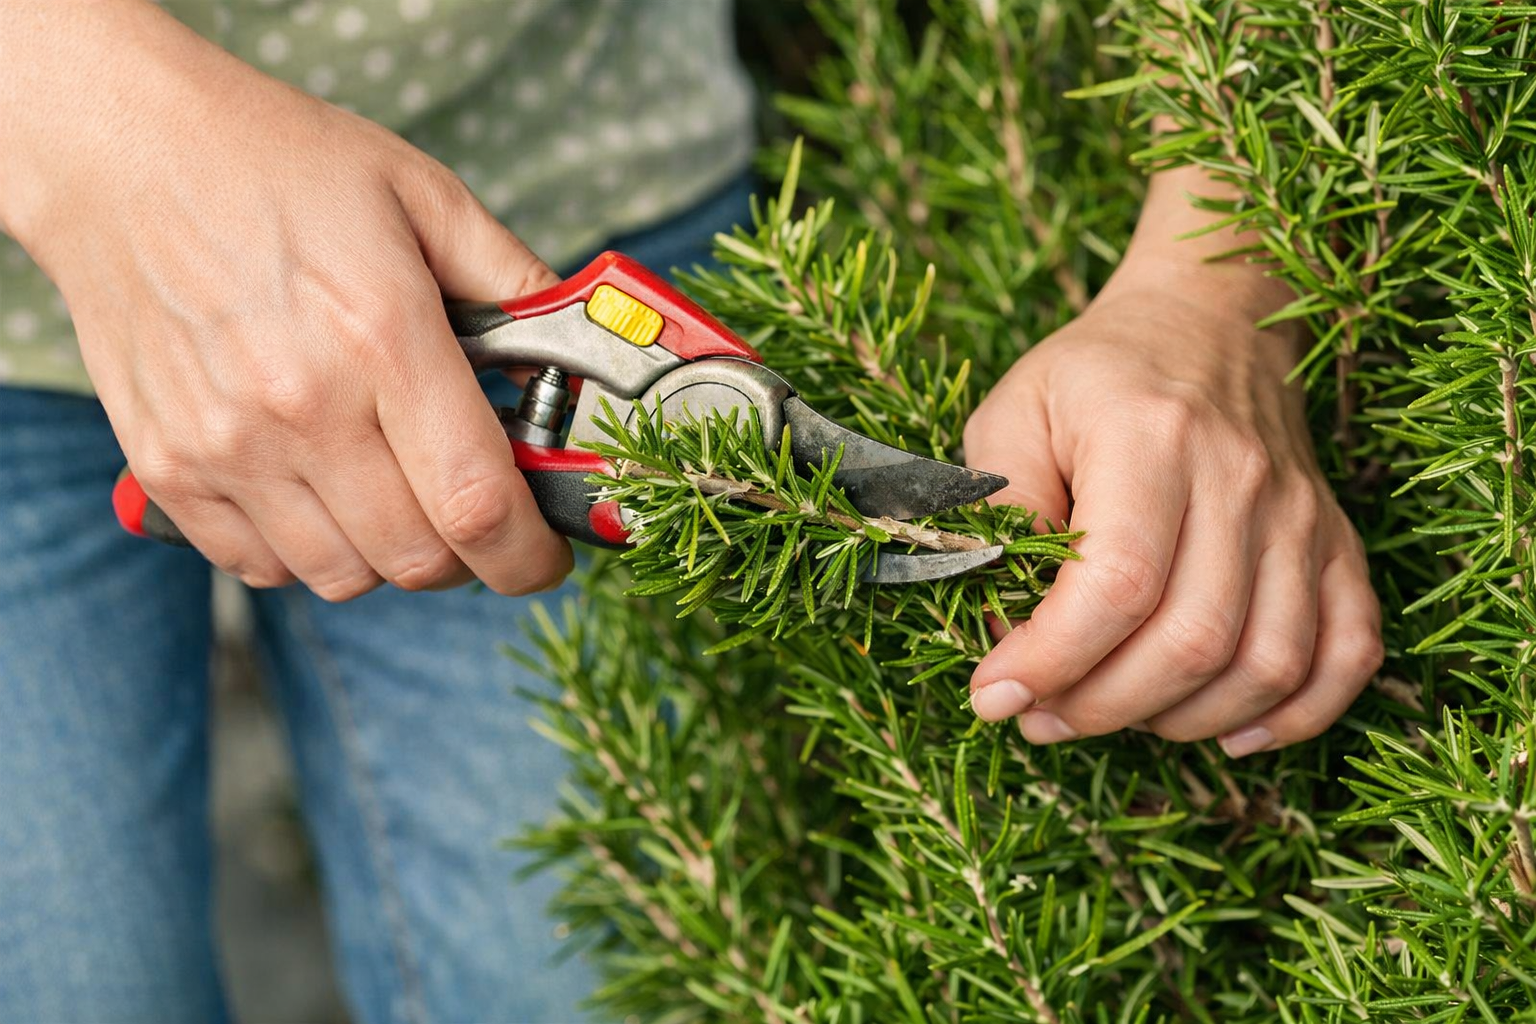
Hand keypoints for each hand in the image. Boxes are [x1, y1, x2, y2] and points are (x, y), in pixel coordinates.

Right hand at [1, 0, 571, 599]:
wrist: (124, 151)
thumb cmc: (280, 166)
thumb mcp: (426, 196)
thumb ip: (518, 285)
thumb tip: (582, 365)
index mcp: (381, 335)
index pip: (477, 505)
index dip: (529, 554)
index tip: (546, 553)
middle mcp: (300, 406)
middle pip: (418, 560)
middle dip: (473, 558)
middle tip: (478, 514)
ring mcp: (224, 445)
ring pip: (343, 577)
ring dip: (392, 557)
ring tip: (399, 493)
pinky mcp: (168, 468)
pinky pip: (261, 568)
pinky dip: (309, 553)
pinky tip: (325, 491)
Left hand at [963, 287, 1381, 756]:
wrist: (1209, 321)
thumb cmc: (1092, 377)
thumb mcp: (1013, 416)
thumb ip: (997, 513)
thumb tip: (997, 623)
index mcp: (1151, 438)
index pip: (1117, 583)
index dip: (1052, 658)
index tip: (994, 693)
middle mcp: (1241, 480)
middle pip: (1191, 640)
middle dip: (1101, 705)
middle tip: (1037, 716)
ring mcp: (1302, 517)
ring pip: (1266, 663)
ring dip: (1180, 721)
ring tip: (1108, 714)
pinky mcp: (1336, 544)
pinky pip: (1346, 654)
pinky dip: (1295, 714)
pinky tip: (1226, 731)